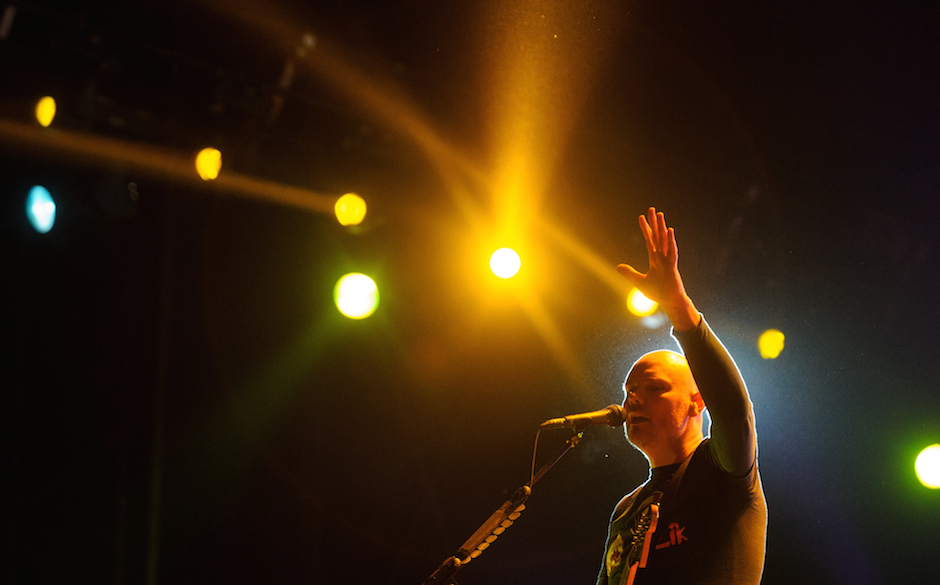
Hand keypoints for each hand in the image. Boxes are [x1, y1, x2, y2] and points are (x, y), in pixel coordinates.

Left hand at [617, 207, 699, 329]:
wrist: (670, 302)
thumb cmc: (658, 292)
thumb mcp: (639, 282)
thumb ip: (630, 273)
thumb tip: (618, 266)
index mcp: (655, 259)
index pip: (649, 240)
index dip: (646, 229)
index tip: (641, 217)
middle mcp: (662, 256)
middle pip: (657, 236)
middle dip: (654, 223)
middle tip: (652, 209)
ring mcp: (668, 260)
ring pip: (664, 240)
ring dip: (662, 227)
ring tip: (660, 214)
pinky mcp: (672, 266)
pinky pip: (671, 251)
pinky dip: (670, 241)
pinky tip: (669, 231)